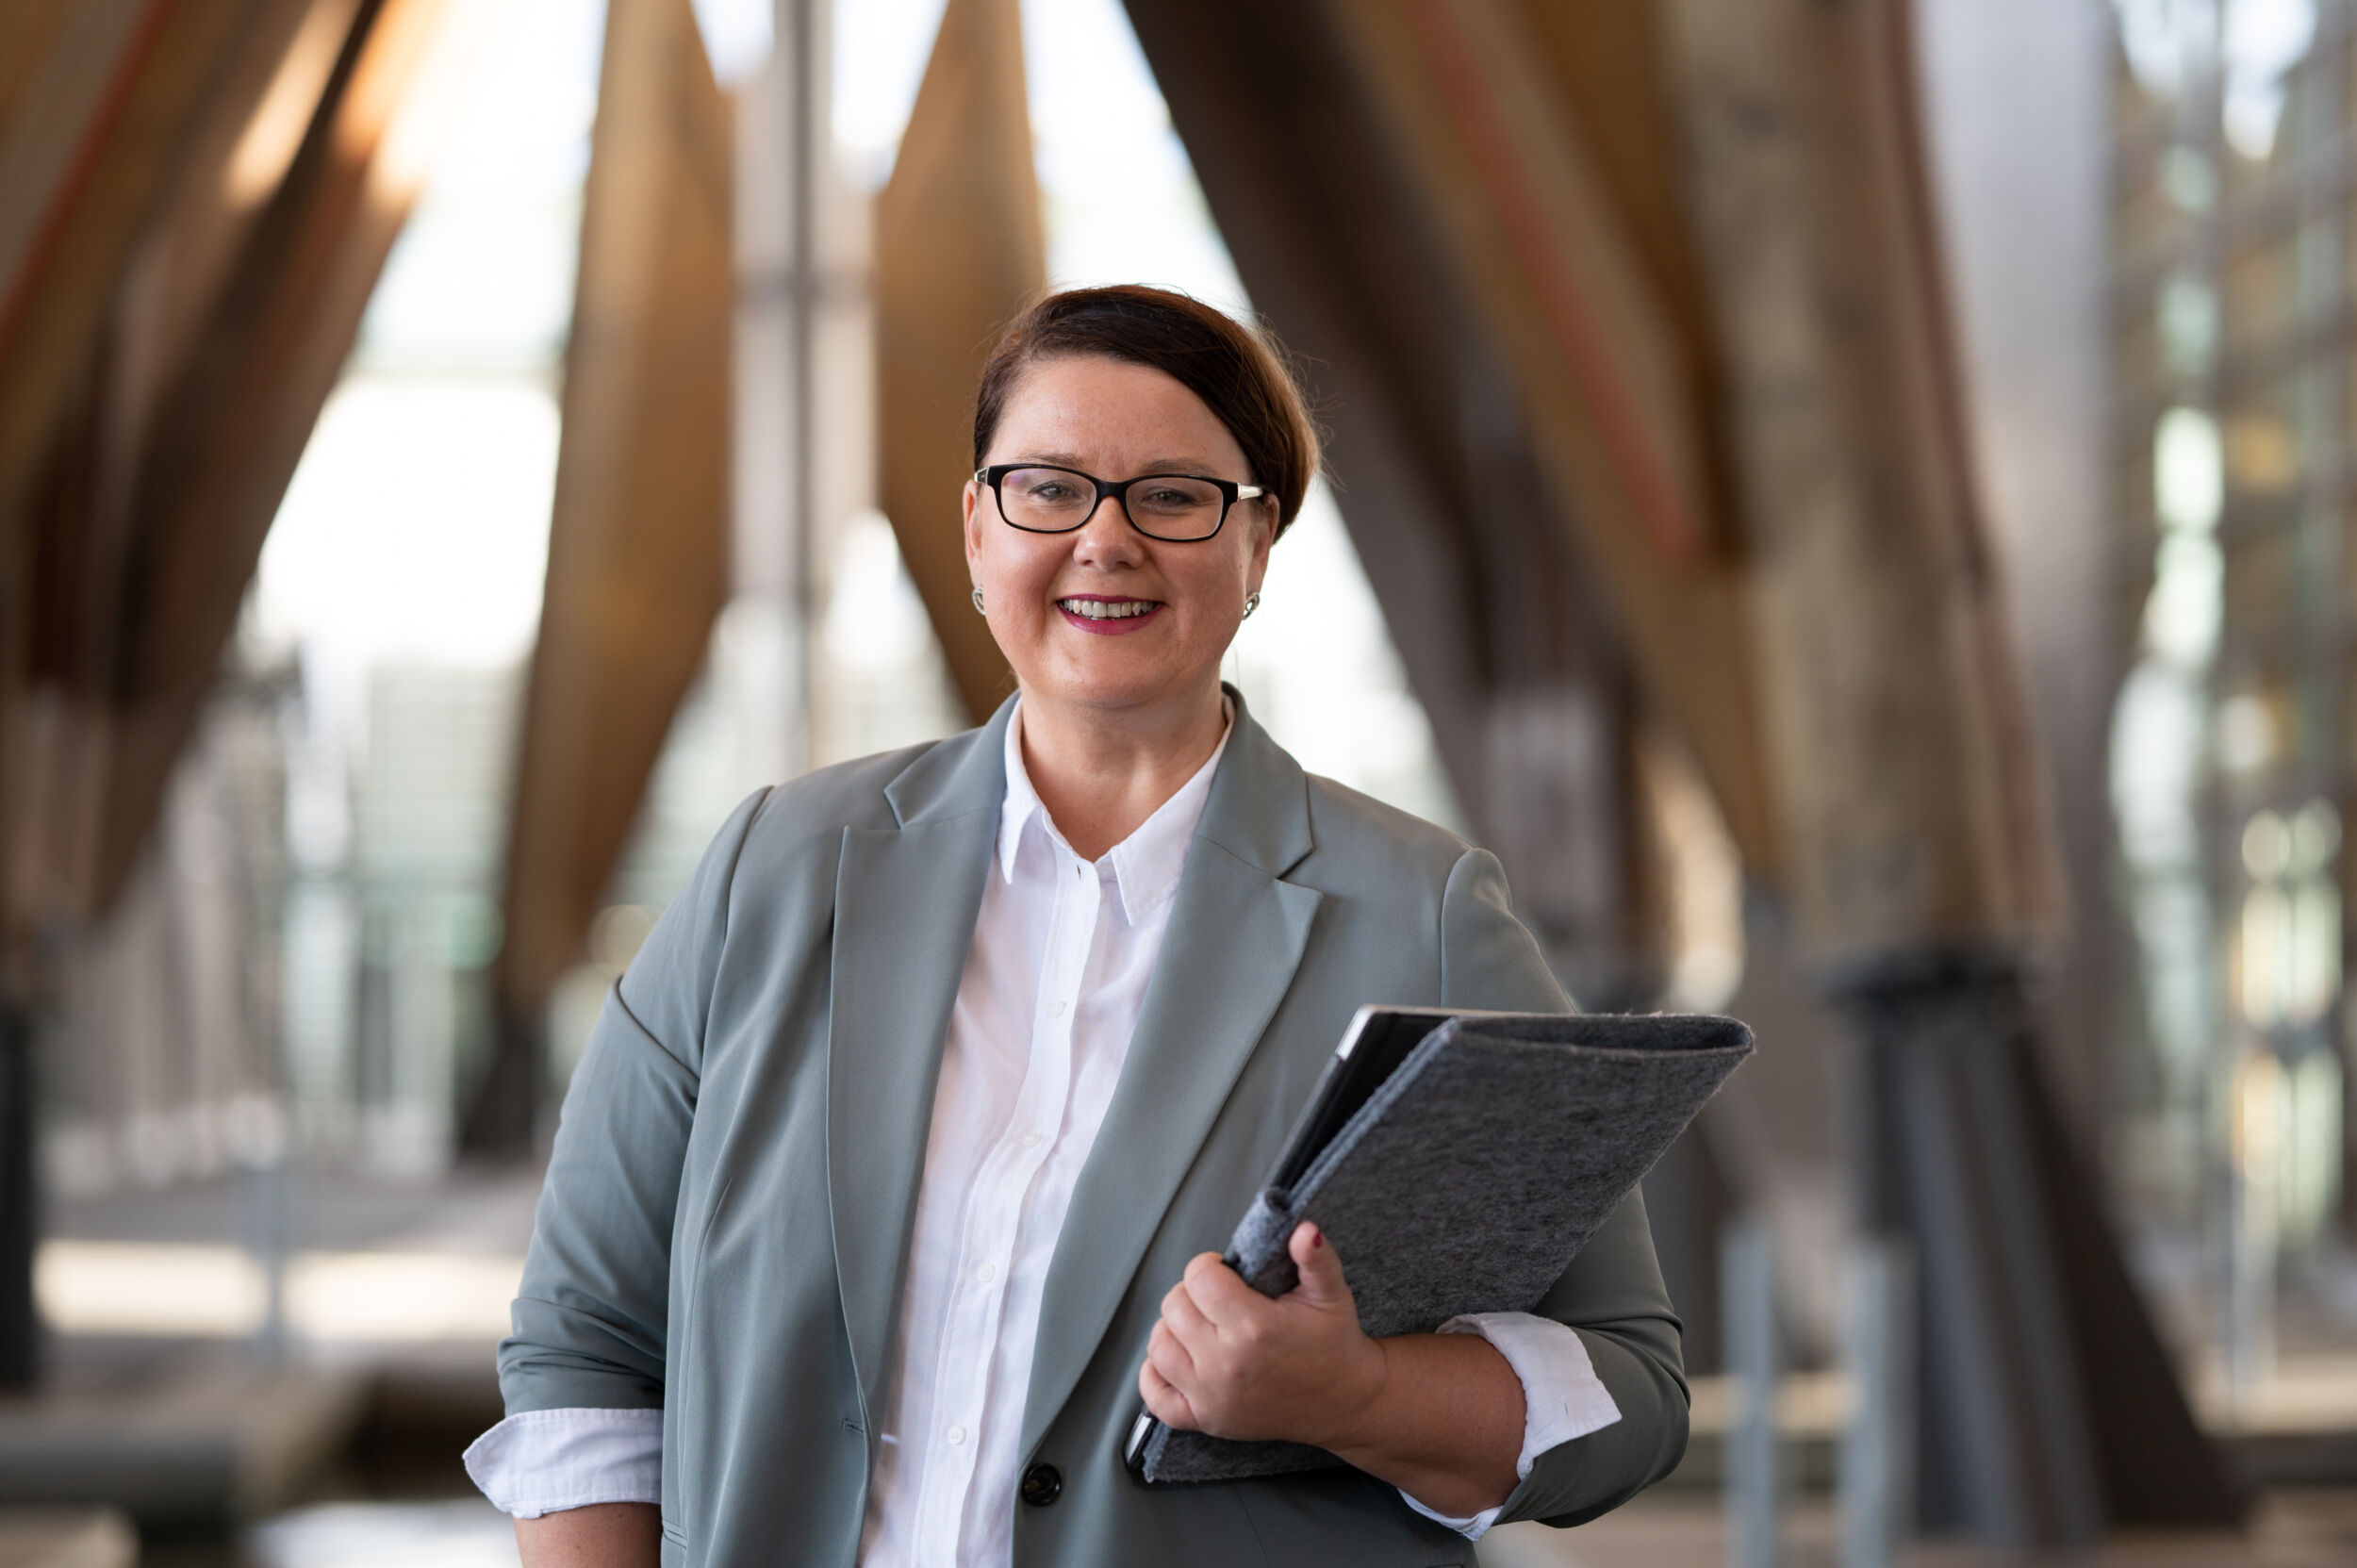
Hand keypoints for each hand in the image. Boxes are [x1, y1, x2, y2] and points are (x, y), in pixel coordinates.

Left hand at [1137, 1222, 1388, 1449]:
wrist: (1345, 1402)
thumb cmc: (1334, 1344)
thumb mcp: (1332, 1293)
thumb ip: (1315, 1258)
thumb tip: (1302, 1230)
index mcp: (1254, 1328)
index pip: (1199, 1277)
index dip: (1210, 1266)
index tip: (1228, 1273)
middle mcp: (1226, 1365)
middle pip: (1174, 1307)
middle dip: (1192, 1293)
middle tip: (1219, 1299)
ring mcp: (1212, 1397)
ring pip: (1159, 1346)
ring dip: (1173, 1328)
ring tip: (1202, 1324)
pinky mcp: (1206, 1421)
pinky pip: (1156, 1398)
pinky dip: (1155, 1376)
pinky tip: (1179, 1357)